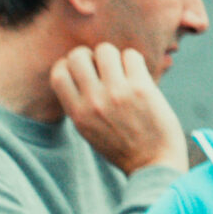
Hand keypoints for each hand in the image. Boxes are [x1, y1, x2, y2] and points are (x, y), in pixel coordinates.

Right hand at [51, 44, 186, 174]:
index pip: (59, 74)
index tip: (80, 71)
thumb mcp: (90, 131)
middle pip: (78, 56)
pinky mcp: (141, 88)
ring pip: (106, 50)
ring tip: (121, 71)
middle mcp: (94, 101)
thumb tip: (79, 72)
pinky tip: (137, 76)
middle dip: (89, 55)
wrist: (153, 163)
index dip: (68, 65)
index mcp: (78, 114)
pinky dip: (134, 61)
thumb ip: (81, 105)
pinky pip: (131, 56)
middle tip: (101, 67)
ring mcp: (117, 93)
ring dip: (113, 56)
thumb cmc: (122, 147)